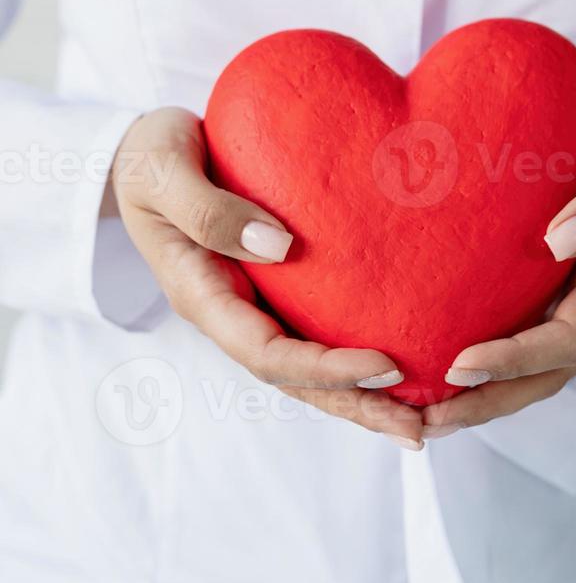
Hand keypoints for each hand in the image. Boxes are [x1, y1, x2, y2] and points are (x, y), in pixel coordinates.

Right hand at [110, 108, 423, 447]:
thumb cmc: (152, 159)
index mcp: (201, 295)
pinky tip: (400, 361)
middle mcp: (230, 312)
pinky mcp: (273, 288)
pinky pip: (315, 331)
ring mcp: (252, 305)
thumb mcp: (164, 174)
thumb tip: (279, 247)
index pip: (267, 353)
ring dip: (361, 394)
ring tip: (421, 414)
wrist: (148, 155)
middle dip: (355, 404)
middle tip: (416, 427)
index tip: (384, 365)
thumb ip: (209, 211)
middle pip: (295, 378)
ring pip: (308, 367)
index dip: (324, 368)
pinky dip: (353, 355)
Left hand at [421, 92, 575, 439]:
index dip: (516, 359)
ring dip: (480, 397)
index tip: (460, 364)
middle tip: (426, 419)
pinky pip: (516, 333)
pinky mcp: (547, 288)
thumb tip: (562, 240)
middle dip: (488, 400)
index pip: (567, 338)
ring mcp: (570, 298)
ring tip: (420, 415)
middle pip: (544, 374)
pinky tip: (433, 365)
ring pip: (529, 368)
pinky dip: (481, 361)